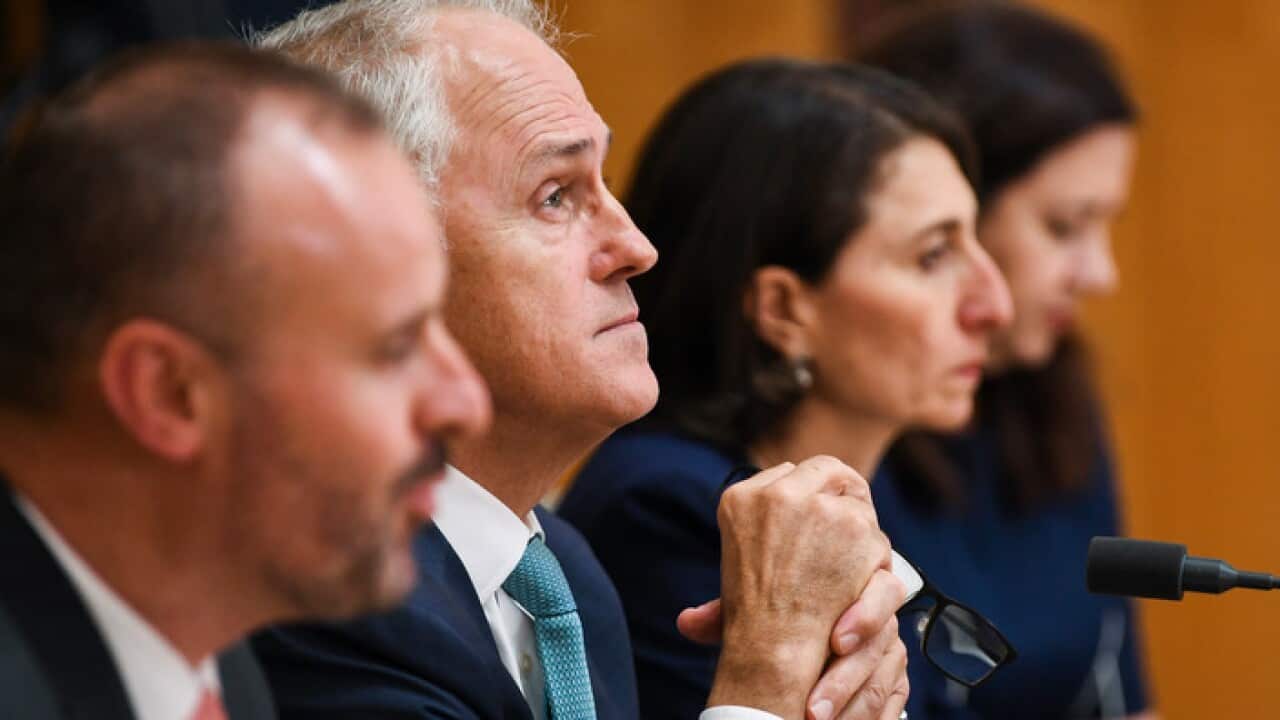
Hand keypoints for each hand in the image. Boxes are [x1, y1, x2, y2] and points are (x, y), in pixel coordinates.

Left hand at [680, 568, 908, 719]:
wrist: (812, 625)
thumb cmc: (780, 611)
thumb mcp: (756, 607)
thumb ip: (729, 612)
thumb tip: (688, 623)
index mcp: (852, 583)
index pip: (881, 588)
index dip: (863, 616)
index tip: (835, 642)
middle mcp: (879, 614)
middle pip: (884, 642)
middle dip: (847, 679)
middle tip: (812, 710)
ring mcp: (889, 648)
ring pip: (885, 679)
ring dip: (853, 708)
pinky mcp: (895, 678)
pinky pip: (896, 702)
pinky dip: (875, 718)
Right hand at [706, 456, 890, 717]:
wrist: (775, 652)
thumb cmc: (753, 627)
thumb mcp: (733, 575)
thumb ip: (743, 558)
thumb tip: (689, 620)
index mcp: (741, 498)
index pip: (792, 473)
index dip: (814, 492)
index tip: (824, 511)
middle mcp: (778, 493)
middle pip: (827, 470)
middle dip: (845, 491)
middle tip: (857, 518)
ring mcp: (818, 505)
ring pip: (857, 503)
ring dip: (863, 532)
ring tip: (854, 569)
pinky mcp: (854, 524)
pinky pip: (879, 535)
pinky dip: (878, 561)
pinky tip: (864, 582)